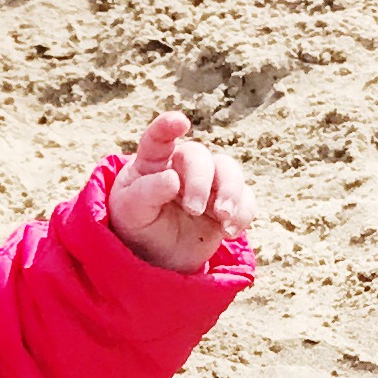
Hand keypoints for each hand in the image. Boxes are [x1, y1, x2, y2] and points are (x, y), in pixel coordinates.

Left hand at [107, 111, 251, 272]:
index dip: (167, 126)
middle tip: (193, 209)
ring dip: (230, 191)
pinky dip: (243, 213)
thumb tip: (172, 179)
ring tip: (223, 218)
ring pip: (229, 169)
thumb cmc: (139, 225)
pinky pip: (246, 198)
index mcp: (153, 162)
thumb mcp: (131, 212)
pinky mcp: (227, 201)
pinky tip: (229, 232)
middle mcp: (183, 166)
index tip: (179, 122)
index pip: (158, 139)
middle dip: (200, 182)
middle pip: (200, 156)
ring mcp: (209, 182)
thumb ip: (145, 193)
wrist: (159, 256)